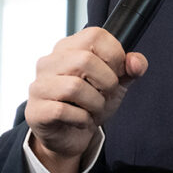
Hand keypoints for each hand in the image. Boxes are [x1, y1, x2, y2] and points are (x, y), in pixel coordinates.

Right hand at [26, 27, 147, 172]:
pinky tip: (82, 120)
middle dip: (107, 82)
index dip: (115, 55)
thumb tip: (136, 62)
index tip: (117, 73)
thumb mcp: (116, 83)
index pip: (95, 35)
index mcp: (69, 47)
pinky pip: (63, 111)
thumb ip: (130, 69)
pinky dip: (82, 118)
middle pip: (86, 60)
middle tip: (106, 95)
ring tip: (94, 109)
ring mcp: (39, 85)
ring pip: (75, 87)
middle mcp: (50, 62)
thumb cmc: (90, 103)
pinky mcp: (36, 110)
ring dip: (95, 103)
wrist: (70, 136)